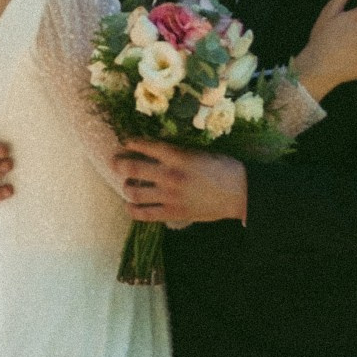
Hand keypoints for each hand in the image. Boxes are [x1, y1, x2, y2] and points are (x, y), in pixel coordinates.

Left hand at [114, 138, 247, 226]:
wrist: (241, 192)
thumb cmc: (224, 168)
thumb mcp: (199, 152)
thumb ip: (177, 153)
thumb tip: (155, 151)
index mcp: (178, 156)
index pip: (146, 146)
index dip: (132, 143)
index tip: (126, 142)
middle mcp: (169, 175)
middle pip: (132, 169)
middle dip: (119, 163)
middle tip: (115, 161)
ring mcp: (169, 196)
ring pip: (133, 192)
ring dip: (125, 187)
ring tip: (126, 184)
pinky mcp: (173, 213)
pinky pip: (144, 214)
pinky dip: (132, 210)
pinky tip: (130, 205)